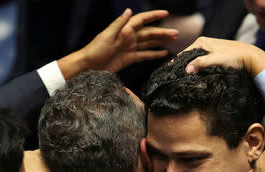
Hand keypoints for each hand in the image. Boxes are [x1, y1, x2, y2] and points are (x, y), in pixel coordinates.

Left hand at [59, 9, 178, 78]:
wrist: (88, 67)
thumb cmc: (95, 50)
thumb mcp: (107, 36)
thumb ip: (119, 24)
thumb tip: (128, 11)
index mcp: (124, 30)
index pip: (142, 20)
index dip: (153, 16)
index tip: (165, 13)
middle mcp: (128, 37)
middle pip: (149, 33)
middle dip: (162, 32)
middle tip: (176, 34)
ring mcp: (129, 48)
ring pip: (148, 43)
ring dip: (160, 41)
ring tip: (173, 41)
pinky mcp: (128, 58)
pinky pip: (144, 55)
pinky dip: (154, 54)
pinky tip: (163, 53)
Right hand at [181, 37, 264, 77]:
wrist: (250, 57)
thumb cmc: (234, 57)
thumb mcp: (216, 60)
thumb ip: (201, 63)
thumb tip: (186, 69)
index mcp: (201, 42)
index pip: (183, 54)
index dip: (176, 64)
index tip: (169, 74)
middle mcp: (203, 44)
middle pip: (187, 57)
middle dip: (182, 67)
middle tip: (174, 80)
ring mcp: (208, 49)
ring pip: (194, 61)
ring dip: (190, 69)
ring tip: (182, 80)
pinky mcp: (213, 56)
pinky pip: (200, 63)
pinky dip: (197, 69)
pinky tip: (194, 77)